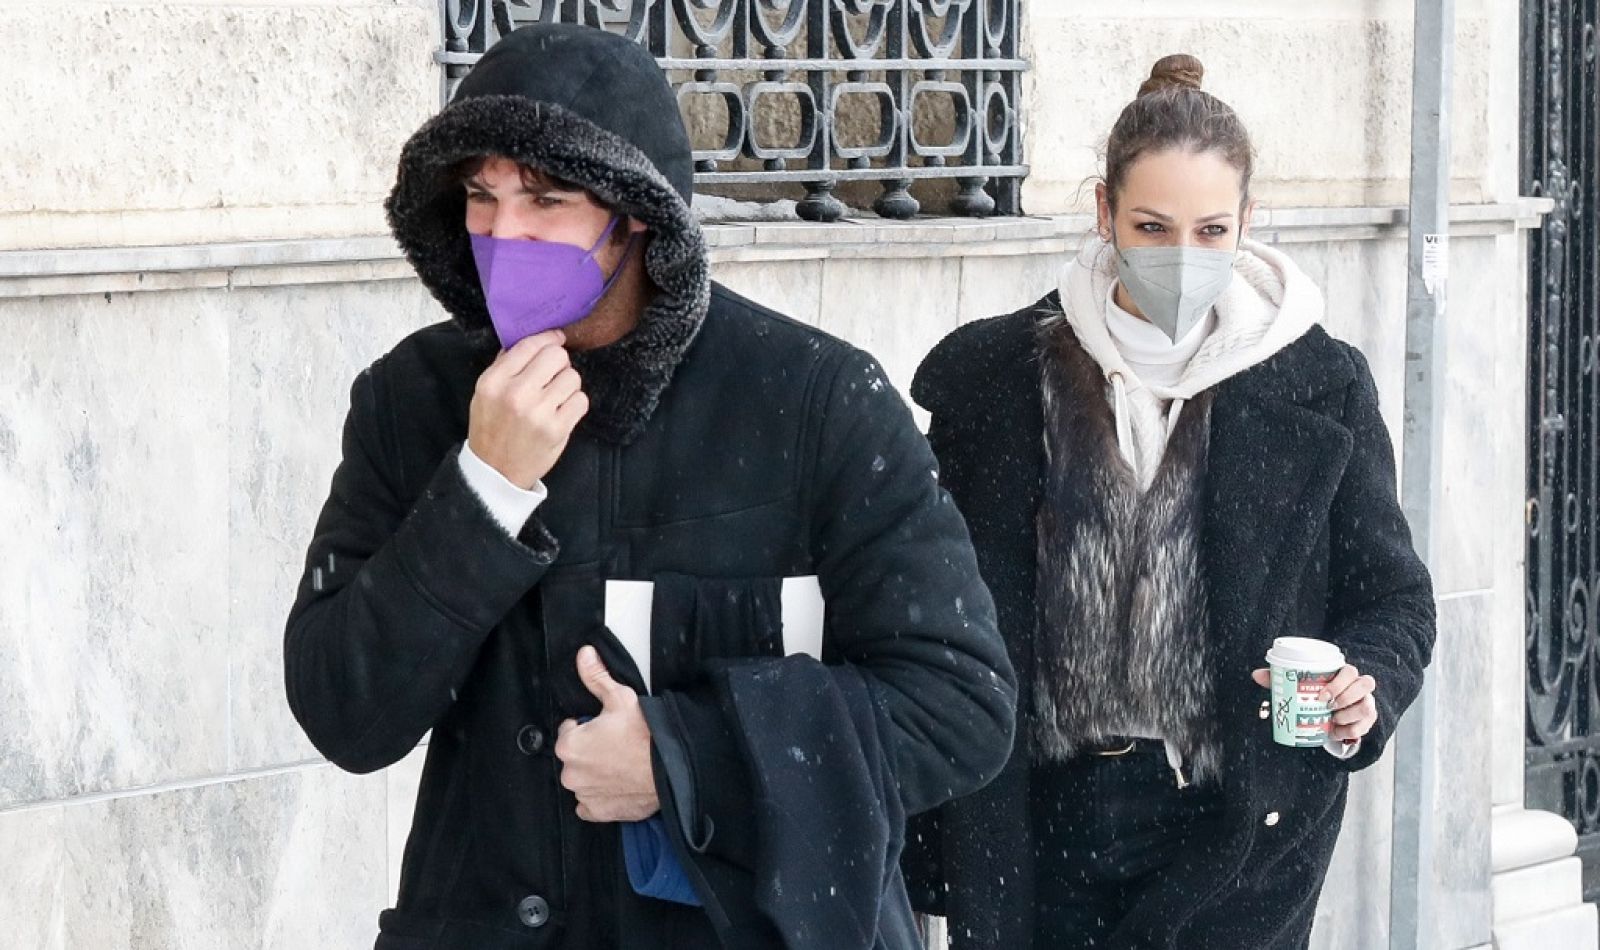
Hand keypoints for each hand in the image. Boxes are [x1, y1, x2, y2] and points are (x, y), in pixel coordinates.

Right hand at [467, 330, 587, 488]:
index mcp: (494, 381)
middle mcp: (516, 394)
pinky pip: (581, 400)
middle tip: (553, 375)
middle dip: (559, 363)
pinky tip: (562, 411)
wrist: (496, 470)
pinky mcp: (557, 429)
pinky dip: (575, 404)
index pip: (529, 345)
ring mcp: (538, 412)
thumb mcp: (485, 393)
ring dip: (568, 385)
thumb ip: (505, 365)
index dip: (548, 338)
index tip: (556, 338)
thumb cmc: (492, 427)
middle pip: (556, 356)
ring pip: (572, 376)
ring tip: (555, 398)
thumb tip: (535, 339)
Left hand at [555, 646, 658, 822]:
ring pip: (583, 780)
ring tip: (621, 764)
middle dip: (590, 751)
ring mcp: (584, 795)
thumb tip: (584, 655)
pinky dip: (600, 796)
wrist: (670, 767)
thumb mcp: (620, 698)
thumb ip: (596, 677)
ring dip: (595, 773)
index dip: (588, 727)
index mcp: (569, 745)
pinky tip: (617, 784)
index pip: (569, 731)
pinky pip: (590, 803)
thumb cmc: (645, 733)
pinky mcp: (598, 812)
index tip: (606, 728)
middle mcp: (570, 773)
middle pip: (575, 757)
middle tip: (616, 745)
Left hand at [1251, 664, 1377, 742]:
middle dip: (1346, 698)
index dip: (1339, 683)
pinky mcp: (1369, 719)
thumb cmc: (1315, 695)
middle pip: (1365, 684)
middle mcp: (1360, 685)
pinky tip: (1337, 732)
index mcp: (1344, 674)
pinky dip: (1350, 731)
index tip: (1322, 696)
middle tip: (1328, 708)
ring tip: (1333, 720)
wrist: (1332, 714)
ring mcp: (1367, 702)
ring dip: (1349, 715)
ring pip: (1367, 706)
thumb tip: (1256, 675)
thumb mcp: (1298, 687)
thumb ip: (1280, 679)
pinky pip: (1366, 725)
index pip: (1350, 670)